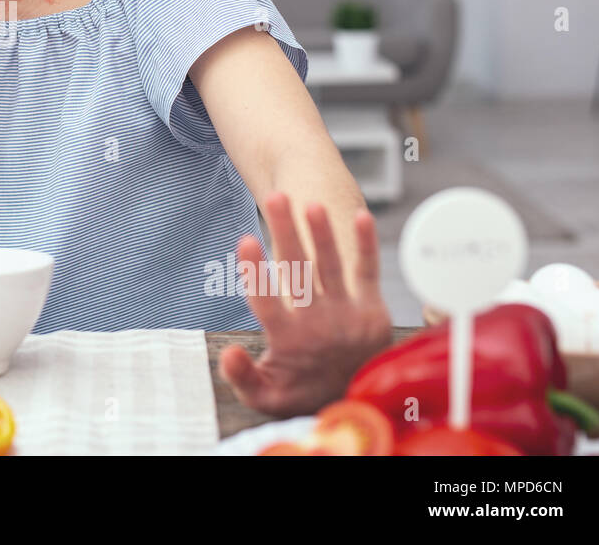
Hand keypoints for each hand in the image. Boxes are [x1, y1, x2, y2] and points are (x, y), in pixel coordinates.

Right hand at [217, 191, 391, 416]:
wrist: (355, 402)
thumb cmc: (301, 390)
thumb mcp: (265, 395)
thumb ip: (242, 376)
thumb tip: (226, 353)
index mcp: (289, 340)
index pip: (267, 302)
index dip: (255, 271)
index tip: (245, 240)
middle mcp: (319, 324)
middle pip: (299, 272)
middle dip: (287, 232)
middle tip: (276, 197)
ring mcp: (348, 314)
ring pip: (332, 267)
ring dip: (322, 233)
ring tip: (312, 204)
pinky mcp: (372, 309)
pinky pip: (369, 272)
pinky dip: (367, 245)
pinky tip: (363, 217)